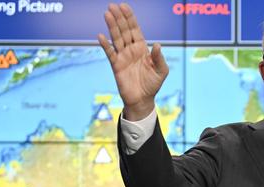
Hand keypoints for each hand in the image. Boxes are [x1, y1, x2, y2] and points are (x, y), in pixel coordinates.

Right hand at [98, 2, 168, 119]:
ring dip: (112, 26)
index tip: (124, 6)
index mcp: (142, 48)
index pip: (135, 30)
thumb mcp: (161, 71)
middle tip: (112, 5)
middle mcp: (131, 50)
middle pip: (124, 30)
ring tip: (107, 14)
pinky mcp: (116, 65)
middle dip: (119, 18)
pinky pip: (110, 53)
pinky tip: (101, 36)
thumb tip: (157, 45)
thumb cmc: (153, 85)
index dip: (130, 18)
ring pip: (116, 38)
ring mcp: (123, 57)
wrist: (142, 100)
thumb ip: (159, 58)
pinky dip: (106, 45)